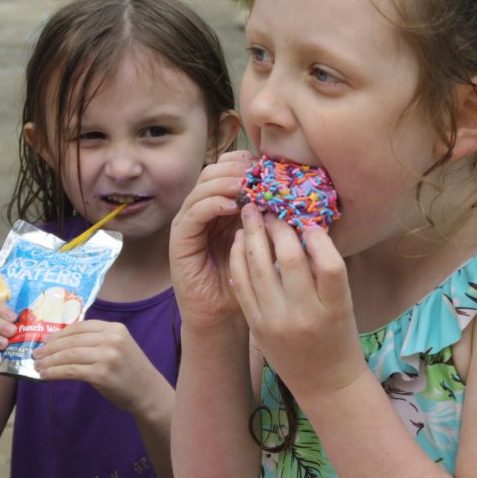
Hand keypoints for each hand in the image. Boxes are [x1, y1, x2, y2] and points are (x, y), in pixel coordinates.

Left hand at [32, 319, 170, 414]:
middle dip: (50, 348)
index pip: (80, 326)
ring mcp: (107, 356)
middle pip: (72, 340)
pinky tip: (46, 376)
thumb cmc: (130, 370)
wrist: (147, 391)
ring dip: (49, 361)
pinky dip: (54, 373)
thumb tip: (62, 341)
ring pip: (68, 355)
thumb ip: (97, 340)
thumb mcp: (118, 346)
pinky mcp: (101, 374)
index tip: (45, 340)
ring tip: (38, 367)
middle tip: (36, 355)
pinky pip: (70, 371)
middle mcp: (112, 339)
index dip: (59, 333)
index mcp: (115, 328)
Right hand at [169, 150, 254, 332]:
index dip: (246, 162)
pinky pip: (194, 212)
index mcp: (223, 204)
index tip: (269, 165)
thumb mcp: (265, 241)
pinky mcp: (180, 238)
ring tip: (248, 186)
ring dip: (227, 182)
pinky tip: (233, 206)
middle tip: (258, 173)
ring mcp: (189, 221)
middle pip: (214, 171)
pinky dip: (213, 204)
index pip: (229, 168)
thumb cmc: (248, 280)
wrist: (222, 315)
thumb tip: (296, 192)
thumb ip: (271, 217)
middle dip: (237, 169)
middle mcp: (203, 208)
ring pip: (203, 187)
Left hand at [229, 204, 367, 401]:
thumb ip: (325, 270)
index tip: (308, 219)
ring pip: (259, 269)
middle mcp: (305, 315)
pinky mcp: (256, 326)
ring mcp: (277, 322)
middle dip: (278, 227)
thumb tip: (305, 226)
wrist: (324, 382)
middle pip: (290, 260)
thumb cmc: (339, 335)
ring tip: (250, 214)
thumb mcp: (343, 303)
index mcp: (335, 308)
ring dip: (252, 236)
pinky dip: (239, 259)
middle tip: (272, 206)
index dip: (319, 237)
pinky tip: (239, 242)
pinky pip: (242, 285)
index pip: (330, 265)